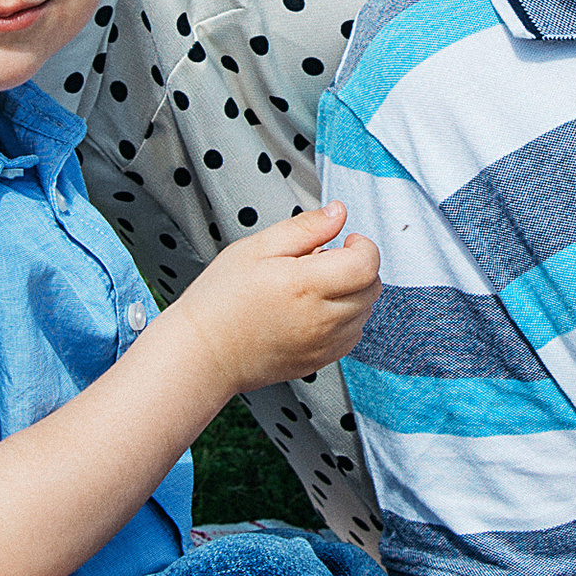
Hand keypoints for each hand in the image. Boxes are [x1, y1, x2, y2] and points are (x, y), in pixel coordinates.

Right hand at [178, 200, 380, 394]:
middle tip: (325, 262)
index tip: (346, 241)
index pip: (367, 263)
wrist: (202, 353)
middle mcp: (321, 319)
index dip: (362, 246)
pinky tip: (315, 311)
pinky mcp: (319, 362)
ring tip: (314, 288)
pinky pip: (352, 337)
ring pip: (365, 313)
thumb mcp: (256, 248)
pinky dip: (346, 319)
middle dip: (359, 267)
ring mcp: (322, 345)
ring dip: (353, 294)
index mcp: (306, 285)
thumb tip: (337, 213)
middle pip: (372, 288)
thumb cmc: (220, 300)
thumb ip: (304, 228)